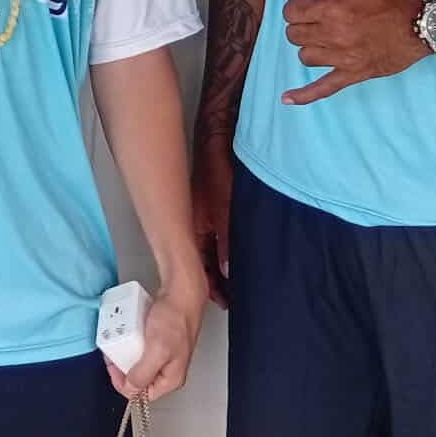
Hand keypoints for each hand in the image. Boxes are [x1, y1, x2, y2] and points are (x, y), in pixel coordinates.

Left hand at [105, 282, 205, 403]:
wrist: (181, 292)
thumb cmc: (175, 318)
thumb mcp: (157, 350)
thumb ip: (143, 373)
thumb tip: (130, 389)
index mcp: (171, 379)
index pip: (142, 395)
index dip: (123, 383)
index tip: (112, 367)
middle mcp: (168, 369)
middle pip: (138, 378)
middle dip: (122, 365)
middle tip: (113, 351)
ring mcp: (164, 354)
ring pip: (137, 360)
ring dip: (125, 352)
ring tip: (120, 339)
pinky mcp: (159, 340)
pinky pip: (140, 345)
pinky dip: (131, 340)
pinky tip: (128, 331)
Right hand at [189, 139, 234, 308]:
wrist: (219, 135)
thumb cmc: (216, 165)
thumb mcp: (224, 207)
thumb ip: (227, 240)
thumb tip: (227, 271)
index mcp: (193, 228)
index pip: (200, 266)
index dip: (212, 286)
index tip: (226, 301)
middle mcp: (198, 225)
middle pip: (207, 260)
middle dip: (219, 279)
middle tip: (236, 295)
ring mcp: (207, 216)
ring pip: (215, 249)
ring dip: (225, 264)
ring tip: (241, 279)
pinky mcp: (217, 207)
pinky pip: (222, 235)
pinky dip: (229, 248)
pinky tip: (241, 253)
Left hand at [280, 0, 425, 105]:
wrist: (423, 19)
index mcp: (330, 9)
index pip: (292, 12)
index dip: (300, 5)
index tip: (315, 1)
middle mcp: (332, 36)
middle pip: (295, 35)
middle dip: (303, 24)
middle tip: (321, 18)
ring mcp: (342, 58)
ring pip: (305, 57)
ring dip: (309, 47)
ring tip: (324, 38)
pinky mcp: (354, 74)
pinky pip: (324, 88)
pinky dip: (304, 95)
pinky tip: (287, 99)